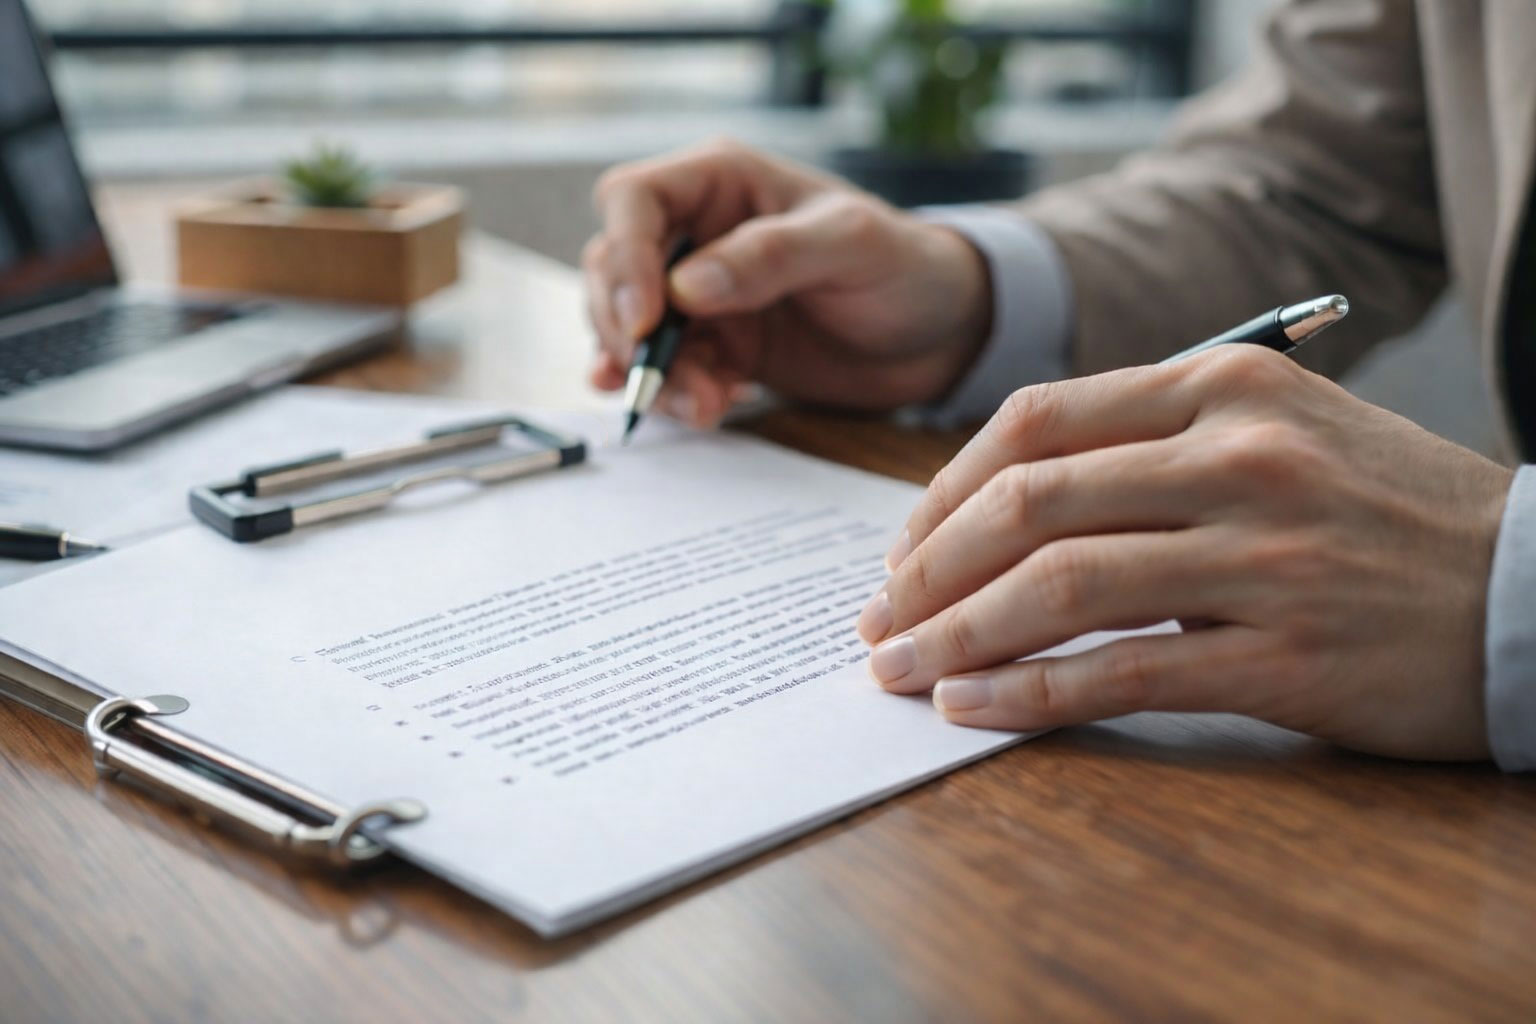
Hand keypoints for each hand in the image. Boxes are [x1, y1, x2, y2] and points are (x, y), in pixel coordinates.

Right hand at [583, 138, 992, 425]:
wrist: (941, 334)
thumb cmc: (906, 265)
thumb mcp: (852, 246)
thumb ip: (771, 256)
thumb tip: (686, 285)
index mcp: (722, 181)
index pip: (634, 201)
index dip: (625, 257)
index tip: (646, 319)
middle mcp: (698, 233)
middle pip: (613, 268)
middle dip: (624, 326)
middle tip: (656, 375)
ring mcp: (701, 295)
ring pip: (630, 327)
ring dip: (649, 372)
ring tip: (701, 405)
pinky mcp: (715, 347)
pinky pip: (665, 369)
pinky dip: (666, 393)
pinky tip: (688, 409)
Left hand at [856, 346, 1515, 760]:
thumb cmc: (1391, 512)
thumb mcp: (1284, 429)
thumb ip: (1155, 443)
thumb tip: (1008, 502)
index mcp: (1225, 387)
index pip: (1036, 422)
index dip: (944, 489)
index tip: (904, 547)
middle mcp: (1239, 457)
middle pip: (1028, 501)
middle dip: (927, 568)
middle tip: (881, 618)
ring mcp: (1264, 556)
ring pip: (1059, 586)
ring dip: (956, 634)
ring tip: (900, 670)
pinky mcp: (1288, 656)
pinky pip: (1122, 672)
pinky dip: (1028, 693)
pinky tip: (973, 708)